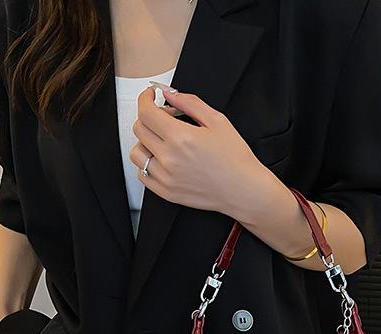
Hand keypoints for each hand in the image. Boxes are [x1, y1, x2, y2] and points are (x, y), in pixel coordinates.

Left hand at [129, 86, 270, 215]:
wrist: (243, 189)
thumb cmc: (235, 158)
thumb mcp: (217, 121)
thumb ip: (190, 102)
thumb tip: (169, 94)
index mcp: (181, 137)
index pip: (146, 112)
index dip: (145, 99)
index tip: (150, 97)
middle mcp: (169, 158)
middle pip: (139, 130)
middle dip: (149, 118)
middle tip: (166, 118)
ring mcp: (166, 177)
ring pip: (137, 153)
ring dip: (146, 142)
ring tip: (163, 141)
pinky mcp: (167, 192)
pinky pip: (142, 175)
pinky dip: (146, 164)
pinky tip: (162, 159)